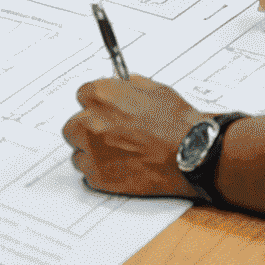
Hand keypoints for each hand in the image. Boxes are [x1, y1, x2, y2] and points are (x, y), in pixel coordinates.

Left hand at [62, 78, 203, 197]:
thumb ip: (128, 86)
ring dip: (89, 149)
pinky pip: (86, 172)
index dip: (96, 102)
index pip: (82, 95)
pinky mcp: (100, 177)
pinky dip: (97, 170)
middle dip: (87, 125)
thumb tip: (121, 86)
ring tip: (111, 151)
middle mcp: (92, 122)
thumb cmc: (176, 123)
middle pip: (73, 124)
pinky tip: (114, 166)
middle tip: (106, 131)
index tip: (103, 108)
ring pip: (77, 149)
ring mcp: (94, 151)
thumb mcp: (153, 89)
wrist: (191, 153)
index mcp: (102, 96)